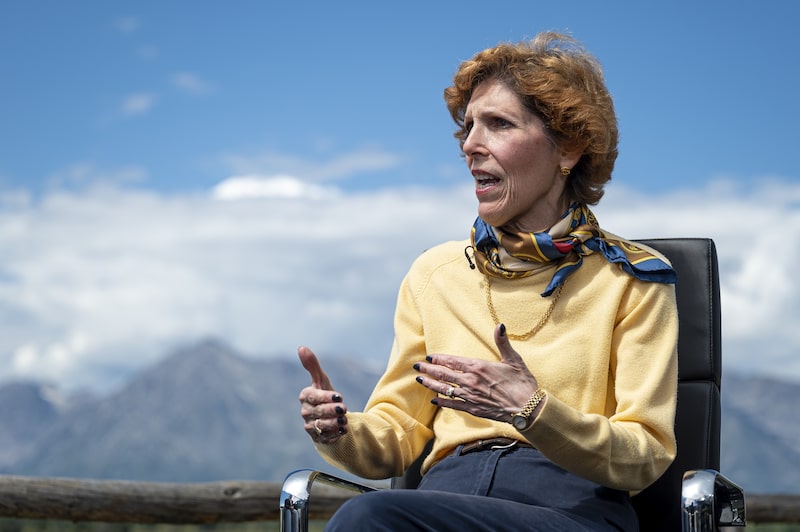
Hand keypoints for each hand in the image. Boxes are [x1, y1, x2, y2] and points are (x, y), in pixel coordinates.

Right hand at [298, 346, 348, 443]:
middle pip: (318, 412)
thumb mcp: (321, 380)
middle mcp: (305, 412)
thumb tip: (301, 347)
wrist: (329, 415)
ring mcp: (310, 425)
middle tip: (344, 409)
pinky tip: (343, 429)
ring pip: (321, 426)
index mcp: (305, 396)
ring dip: (334, 423)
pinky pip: (326, 437)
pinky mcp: (318, 437)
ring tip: (344, 420)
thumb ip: (312, 365)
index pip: (313, 396)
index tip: (339, 396)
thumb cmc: (324, 394)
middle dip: (331, 410)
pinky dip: (335, 434)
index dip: (325, 397)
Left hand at [414, 324, 538, 422]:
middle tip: (416, 367)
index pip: (453, 361)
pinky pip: (453, 404)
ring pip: (445, 389)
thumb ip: (502, 342)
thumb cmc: (522, 383)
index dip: (439, 359)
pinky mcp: (473, 408)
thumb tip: (500, 325)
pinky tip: (434, 400)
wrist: (527, 408)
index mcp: (478, 367)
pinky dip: (442, 402)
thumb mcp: (514, 360)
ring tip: (419, 380)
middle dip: (429, 370)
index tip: (428, 357)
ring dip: (431, 384)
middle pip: (444, 374)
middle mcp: (471, 381)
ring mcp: (470, 396)